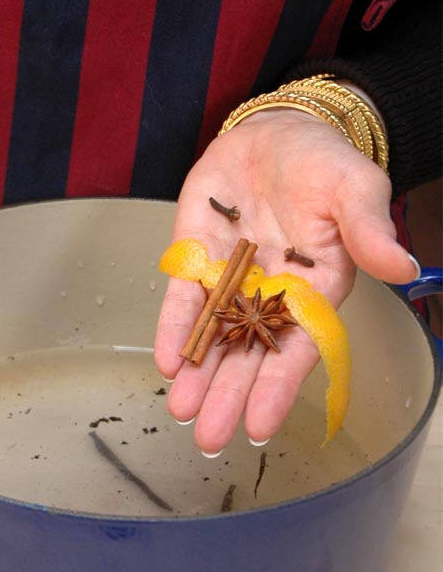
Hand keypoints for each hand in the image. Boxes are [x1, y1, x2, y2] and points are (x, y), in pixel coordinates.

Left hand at [154, 109, 418, 454]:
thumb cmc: (323, 162)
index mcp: (314, 288)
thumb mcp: (355, 188)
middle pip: (248, 352)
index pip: (297, 346)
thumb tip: (403, 265)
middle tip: (209, 438)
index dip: (277, 386)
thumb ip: (368, 229)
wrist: (276, 133)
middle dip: (228, 394)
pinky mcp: (198, 255)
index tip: (259, 426)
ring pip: (213, 333)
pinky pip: (185, 296)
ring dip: (198, 372)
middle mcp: (270, 293)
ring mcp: (230, 277)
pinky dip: (175, 326)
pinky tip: (168, 358)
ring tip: (182, 410)